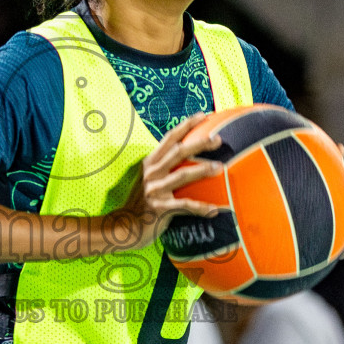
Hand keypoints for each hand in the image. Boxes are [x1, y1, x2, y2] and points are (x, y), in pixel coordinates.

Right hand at [111, 113, 226, 248]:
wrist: (124, 227)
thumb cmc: (141, 203)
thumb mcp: (149, 180)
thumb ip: (163, 168)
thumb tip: (186, 156)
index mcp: (150, 163)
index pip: (169, 138)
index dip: (186, 125)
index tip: (203, 115)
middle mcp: (151, 173)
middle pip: (178, 152)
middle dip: (199, 143)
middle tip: (218, 139)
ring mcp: (154, 190)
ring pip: (182, 175)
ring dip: (202, 170)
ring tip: (219, 167)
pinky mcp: (159, 208)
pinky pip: (184, 206)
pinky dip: (200, 208)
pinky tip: (215, 210)